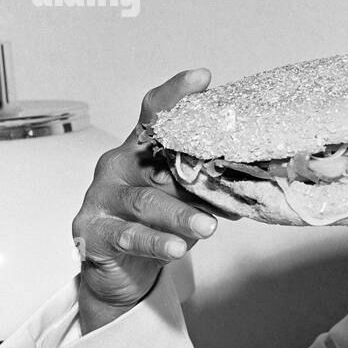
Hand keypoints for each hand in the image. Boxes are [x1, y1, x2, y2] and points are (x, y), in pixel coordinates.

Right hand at [72, 68, 219, 331]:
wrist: (120, 269)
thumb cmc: (156, 222)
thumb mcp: (184, 196)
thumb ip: (206, 183)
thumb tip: (256, 177)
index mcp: (141, 150)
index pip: (156, 115)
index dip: (176, 94)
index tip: (202, 78)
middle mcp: (119, 166)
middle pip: (152, 156)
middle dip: (189, 163)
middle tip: (224, 173)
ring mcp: (102, 197)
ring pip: (143, 201)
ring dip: (179, 215)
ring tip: (208, 227)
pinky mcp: (92, 231)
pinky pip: (126, 234)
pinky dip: (154, 242)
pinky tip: (175, 248)